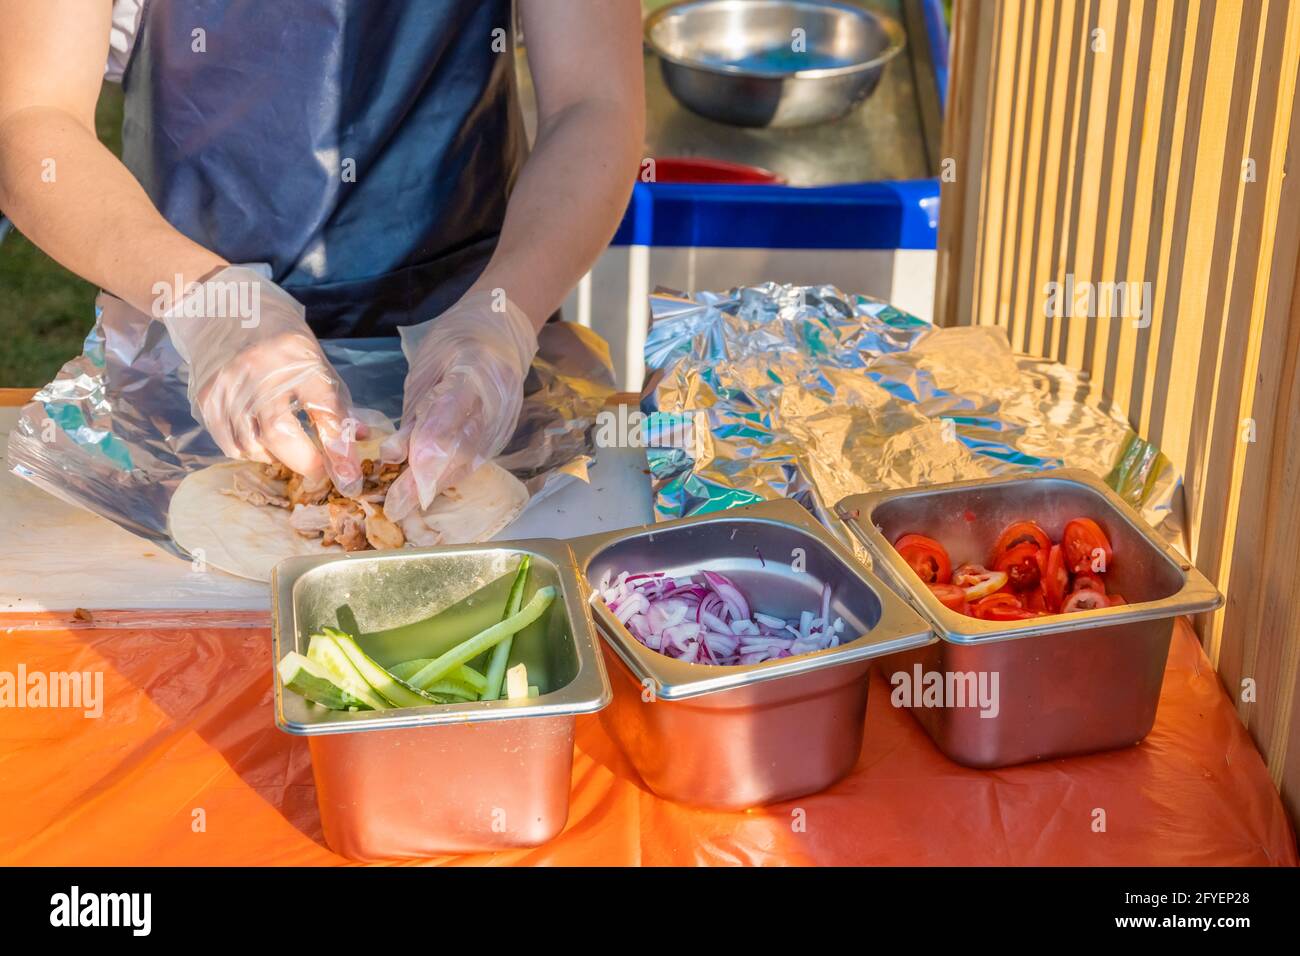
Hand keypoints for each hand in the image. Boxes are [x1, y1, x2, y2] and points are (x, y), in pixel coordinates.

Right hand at [162, 266, 363, 494]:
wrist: (221, 306)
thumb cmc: (277, 335)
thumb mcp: (314, 358)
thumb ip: (334, 400)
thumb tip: (359, 441)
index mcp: (294, 355)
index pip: (324, 409)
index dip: (339, 447)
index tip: (348, 474)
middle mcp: (257, 370)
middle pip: (281, 434)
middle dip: (305, 462)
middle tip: (319, 471)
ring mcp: (227, 385)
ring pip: (253, 446)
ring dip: (277, 458)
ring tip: (291, 451)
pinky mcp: (206, 398)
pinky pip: (230, 443)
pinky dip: (252, 452)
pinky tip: (264, 442)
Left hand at [382, 289, 536, 519]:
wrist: (501, 334)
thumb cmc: (456, 343)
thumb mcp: (427, 368)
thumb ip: (415, 412)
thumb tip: (393, 456)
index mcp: (474, 370)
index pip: (448, 414)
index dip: (426, 446)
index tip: (401, 471)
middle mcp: (496, 400)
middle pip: (461, 447)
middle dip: (426, 479)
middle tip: (396, 505)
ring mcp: (504, 420)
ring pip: (469, 460)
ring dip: (437, 485)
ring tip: (405, 505)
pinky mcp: (504, 434)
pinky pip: (475, 461)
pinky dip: (450, 477)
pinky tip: (428, 491)